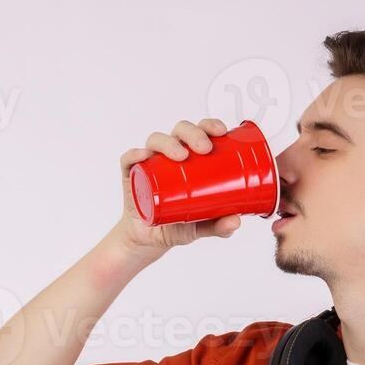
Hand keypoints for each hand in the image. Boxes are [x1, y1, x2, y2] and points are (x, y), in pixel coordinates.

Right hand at [115, 118, 242, 257]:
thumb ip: (218, 226)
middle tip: (205, 148)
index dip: (210, 125)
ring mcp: (150, 163)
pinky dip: (134, 154)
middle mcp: (170, 154)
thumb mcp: (201, 226)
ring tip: (180, 156)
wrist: (149, 239)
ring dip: (168, 143)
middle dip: (193, 133)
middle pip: (180, 131)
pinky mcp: (131, 175)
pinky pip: (129, 159)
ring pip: (156, 141)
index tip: (221, 131)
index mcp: (192, 158)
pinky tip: (143, 156)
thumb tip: (235, 221)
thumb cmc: (177, 223)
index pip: (201, 132)